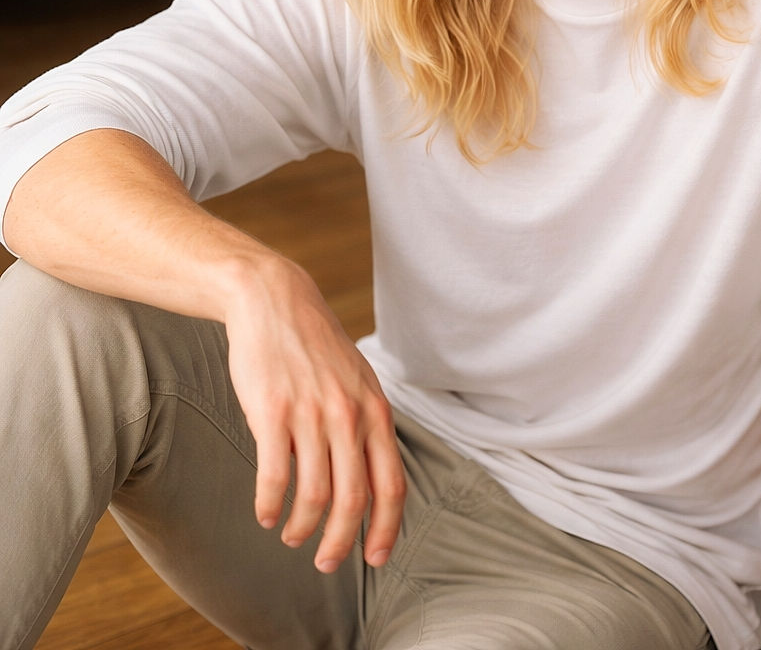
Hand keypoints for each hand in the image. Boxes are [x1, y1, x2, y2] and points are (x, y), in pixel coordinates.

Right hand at [222, 256, 405, 572]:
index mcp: (375, 410)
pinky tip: (265, 514)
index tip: (375, 558)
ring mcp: (311, 414)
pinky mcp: (272, 413)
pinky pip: (274, 477)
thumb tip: (369, 481)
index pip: (392, 484)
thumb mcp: (357, 381)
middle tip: (327, 563)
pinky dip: (270, 505)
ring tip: (292, 536)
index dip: (386, 528)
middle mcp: (349, 415)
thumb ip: (366, 426)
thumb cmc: (316, 348)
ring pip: (315, 495)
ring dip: (303, 528)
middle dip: (342, 543)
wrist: (275, 301)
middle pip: (354, 500)